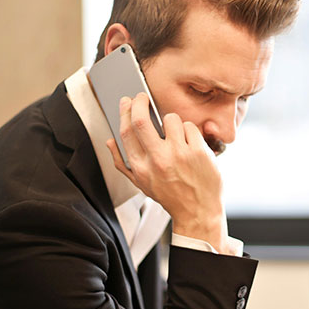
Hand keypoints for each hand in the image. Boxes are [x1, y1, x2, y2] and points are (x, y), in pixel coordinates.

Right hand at [106, 93, 230, 253]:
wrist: (198, 211)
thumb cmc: (170, 196)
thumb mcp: (141, 183)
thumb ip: (122, 162)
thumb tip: (110, 142)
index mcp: (140, 167)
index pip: (126, 132)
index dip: (125, 112)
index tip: (127, 102)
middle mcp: (157, 160)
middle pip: (141, 120)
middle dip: (140, 102)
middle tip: (143, 97)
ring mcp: (179, 154)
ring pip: (170, 119)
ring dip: (172, 121)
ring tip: (175, 135)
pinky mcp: (198, 151)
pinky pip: (190, 127)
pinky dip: (189, 131)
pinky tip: (190, 144)